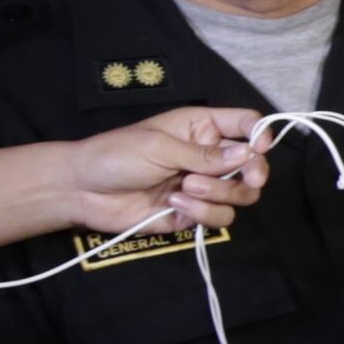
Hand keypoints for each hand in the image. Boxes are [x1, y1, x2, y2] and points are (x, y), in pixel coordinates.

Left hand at [69, 106, 268, 236]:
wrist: (83, 191)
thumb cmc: (115, 155)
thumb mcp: (160, 146)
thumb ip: (205, 155)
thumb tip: (248, 155)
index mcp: (202, 127)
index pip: (246, 124)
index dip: (260, 135)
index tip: (259, 149)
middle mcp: (208, 156)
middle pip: (253, 165)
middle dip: (251, 174)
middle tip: (244, 180)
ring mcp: (202, 186)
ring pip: (239, 196)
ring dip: (219, 195)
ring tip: (187, 189)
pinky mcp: (192, 213)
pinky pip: (218, 218)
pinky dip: (202, 213)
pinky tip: (175, 203)